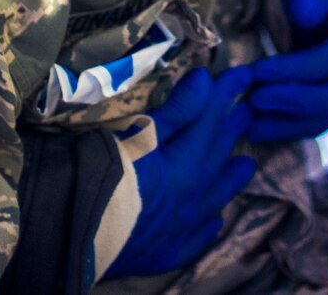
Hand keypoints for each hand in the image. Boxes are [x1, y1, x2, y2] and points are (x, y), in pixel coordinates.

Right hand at [108, 66, 256, 278]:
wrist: (80, 233)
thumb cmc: (106, 176)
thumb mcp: (139, 135)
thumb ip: (178, 110)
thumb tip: (206, 80)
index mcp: (188, 165)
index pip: (212, 120)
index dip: (226, 95)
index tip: (243, 74)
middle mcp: (192, 197)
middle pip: (216, 156)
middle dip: (232, 130)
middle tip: (247, 111)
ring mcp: (182, 228)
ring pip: (215, 198)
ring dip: (230, 178)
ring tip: (246, 163)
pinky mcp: (166, 253)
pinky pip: (196, 238)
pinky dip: (208, 225)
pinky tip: (213, 220)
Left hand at [247, 0, 327, 142]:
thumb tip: (306, 14)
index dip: (294, 70)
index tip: (256, 71)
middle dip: (290, 101)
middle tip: (251, 100)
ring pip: (326, 117)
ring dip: (286, 123)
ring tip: (248, 121)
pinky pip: (317, 122)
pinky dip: (287, 127)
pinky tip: (256, 127)